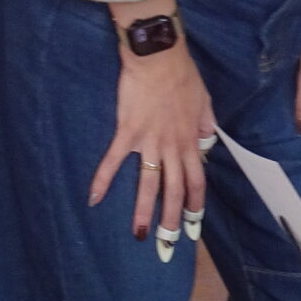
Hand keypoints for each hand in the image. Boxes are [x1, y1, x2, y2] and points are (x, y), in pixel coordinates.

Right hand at [91, 0, 213, 243]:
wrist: (159, 57)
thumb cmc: (182, 75)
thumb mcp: (204, 101)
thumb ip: (205, 124)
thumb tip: (206, 139)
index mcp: (191, 140)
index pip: (196, 180)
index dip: (194, 204)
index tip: (192, 223)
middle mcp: (172, 146)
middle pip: (174, 190)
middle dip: (170, 219)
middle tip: (167, 243)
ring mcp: (149, 142)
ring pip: (148, 183)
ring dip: (143, 211)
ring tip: (139, 234)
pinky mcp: (127, 132)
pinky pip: (113, 161)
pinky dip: (102, 181)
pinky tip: (93, 200)